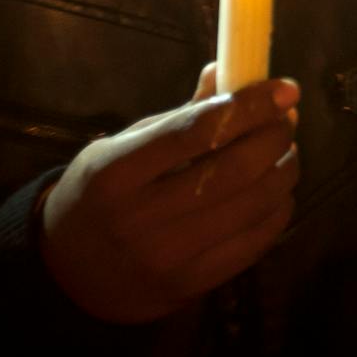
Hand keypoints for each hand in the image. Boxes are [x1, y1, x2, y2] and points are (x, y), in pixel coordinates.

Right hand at [38, 64, 300, 324]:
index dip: (250, 106)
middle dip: (275, 136)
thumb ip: (180, 115)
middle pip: (234, 170)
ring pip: (253, 206)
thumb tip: (228, 69)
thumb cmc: (101, 195)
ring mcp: (167, 258)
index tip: (286, 89)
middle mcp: (140, 218)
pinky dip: (278, 208)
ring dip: (284, 169)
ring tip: (285, 151)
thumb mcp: (122, 147)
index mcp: (115, 173)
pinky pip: (256, 242)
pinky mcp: (191, 286)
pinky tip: (275, 191)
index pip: (197, 132)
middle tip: (287, 119)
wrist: (68, 275)